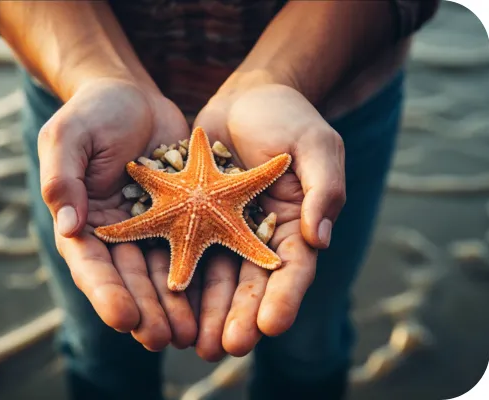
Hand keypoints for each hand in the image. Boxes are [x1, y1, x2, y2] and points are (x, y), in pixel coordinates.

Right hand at [38, 77, 197, 350]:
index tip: (123, 318)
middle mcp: (115, 233)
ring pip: (161, 271)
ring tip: (189, 331)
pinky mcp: (180, 216)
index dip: (105, 293)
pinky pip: (190, 246)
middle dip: (145, 309)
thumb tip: (68, 227)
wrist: (133, 97)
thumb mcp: (68, 136)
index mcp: (81, 221)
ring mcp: (149, 227)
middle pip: (129, 278)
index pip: (90, 265)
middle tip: (161, 338)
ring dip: (173, 303)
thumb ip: (63, 178)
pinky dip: (199, 272)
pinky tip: (214, 296)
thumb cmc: (93, 113)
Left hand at [191, 71, 345, 359]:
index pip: (294, 270)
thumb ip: (323, 188)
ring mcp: (226, 229)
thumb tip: (319, 238)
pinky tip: (165, 301)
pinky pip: (184, 248)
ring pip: (216, 276)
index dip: (284, 298)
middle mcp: (260, 236)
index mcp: (295, 225)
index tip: (272, 326)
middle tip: (227, 348)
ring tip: (193, 341)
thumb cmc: (289, 117)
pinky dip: (177, 274)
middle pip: (252, 284)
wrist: (246, 96)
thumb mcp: (317, 145)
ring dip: (207, 309)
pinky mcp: (195, 217)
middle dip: (241, 316)